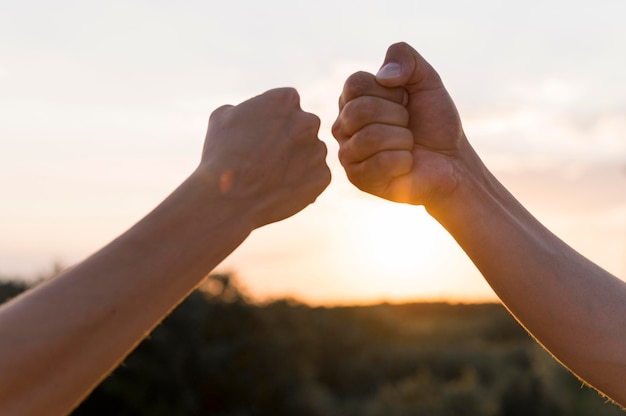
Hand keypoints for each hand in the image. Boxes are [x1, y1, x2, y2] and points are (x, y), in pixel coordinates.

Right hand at [199, 87, 330, 227]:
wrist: (229, 199)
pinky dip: (303, 184)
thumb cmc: (221, 156)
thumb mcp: (222, 117)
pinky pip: (315, 178)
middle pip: (304, 127)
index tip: (261, 134)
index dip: (273, 120)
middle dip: (290, 138)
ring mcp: (318, 151)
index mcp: (286, 99)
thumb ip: (244, 108)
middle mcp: (309, 121)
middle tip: (268, 157)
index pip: (288, 103)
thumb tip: (249, 113)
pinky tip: (281, 190)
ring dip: (298, 162)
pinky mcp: (323, 177)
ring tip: (271, 177)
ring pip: (312, 153)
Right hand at [332, 42, 465, 205]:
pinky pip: (380, 162)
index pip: (355, 83)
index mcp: (352, 100)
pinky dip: (404, 161)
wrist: (452, 161)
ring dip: (402, 139)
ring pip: (369, 137)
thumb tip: (383, 75)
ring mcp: (348, 154)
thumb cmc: (435, 122)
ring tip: (408, 145)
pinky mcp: (358, 179)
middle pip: (359, 110)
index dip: (389, 91)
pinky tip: (406, 164)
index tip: (404, 101)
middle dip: (397, 115)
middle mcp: (343, 126)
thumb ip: (405, 58)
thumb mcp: (427, 79)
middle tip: (408, 125)